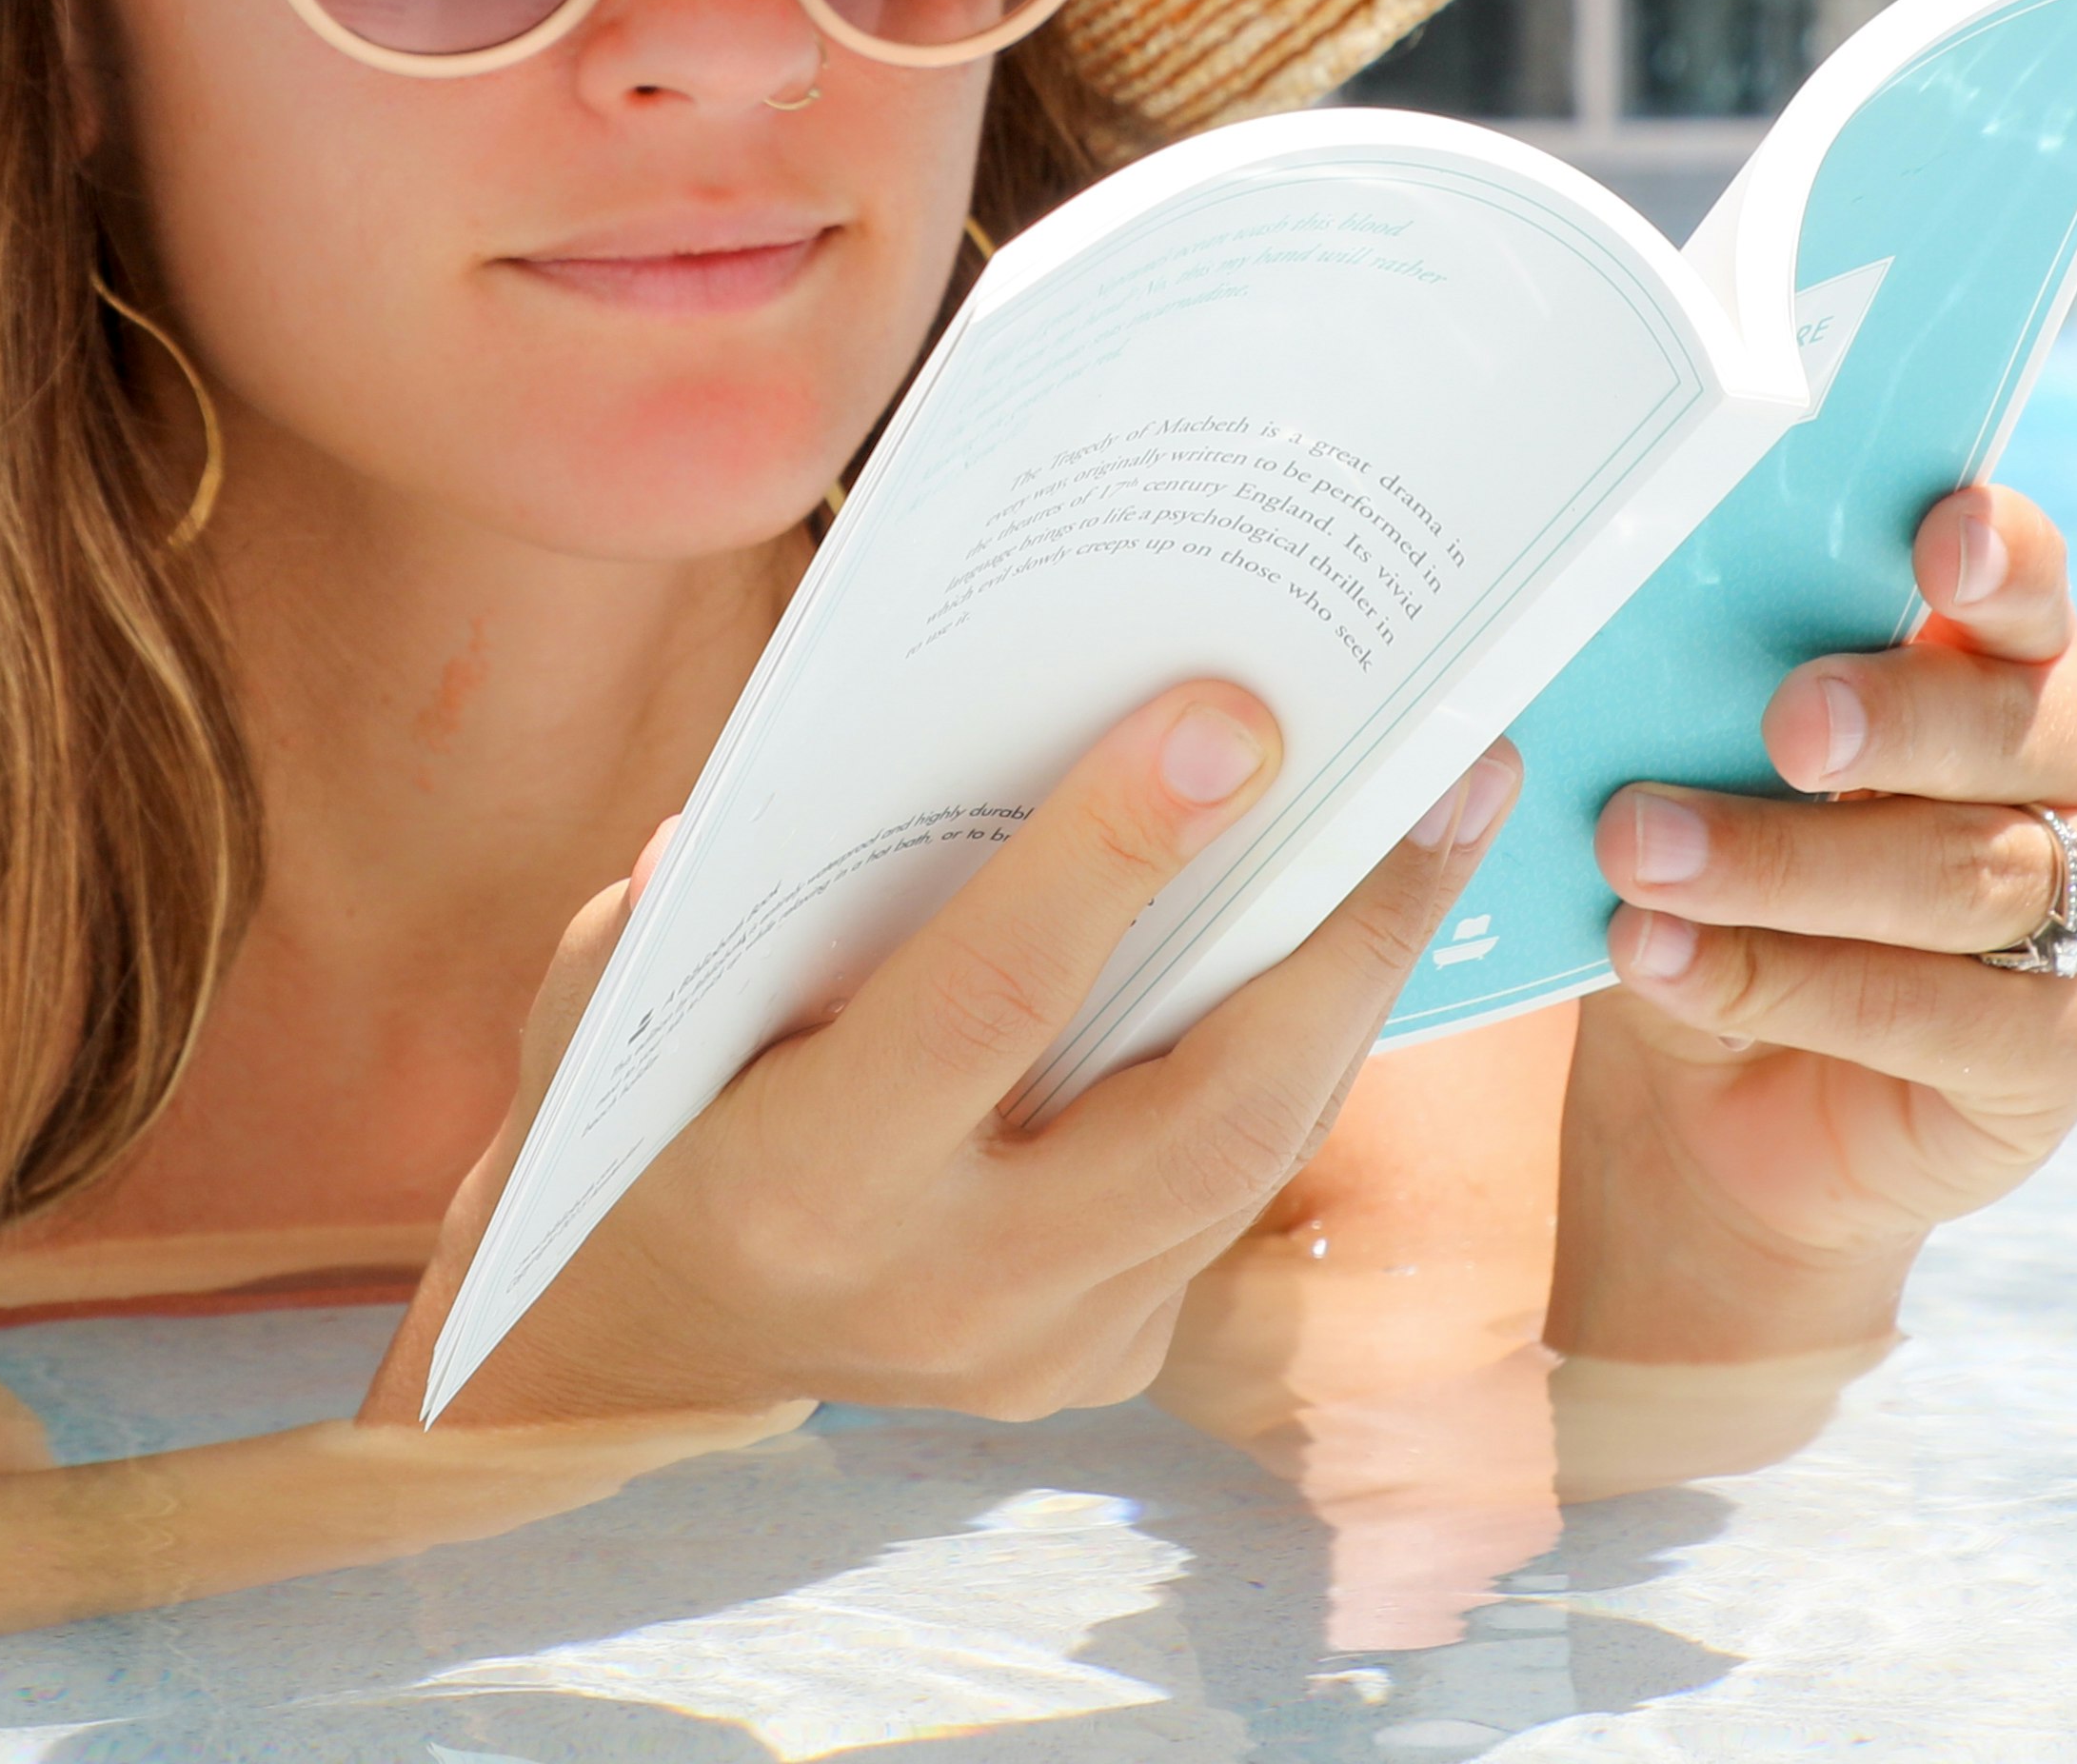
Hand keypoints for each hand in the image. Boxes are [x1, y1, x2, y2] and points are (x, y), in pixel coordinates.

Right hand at [378, 687, 1522, 1431]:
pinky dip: (1293, 1053)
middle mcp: (942, 1292)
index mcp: (797, 1189)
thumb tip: (914, 731)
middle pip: (1199, 1111)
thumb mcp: (622, 987)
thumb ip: (742, 884)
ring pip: (1250, 1157)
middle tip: (1454, 766)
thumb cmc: (627, 1110)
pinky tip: (1350, 929)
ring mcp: (1039, 1349)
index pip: (987, 1003)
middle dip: (1340, 935)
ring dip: (1358, 980)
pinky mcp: (1100, 1359)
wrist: (640, 1345)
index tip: (1228, 718)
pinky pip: (1229, 1192)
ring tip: (1449, 812)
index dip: (1109, 855)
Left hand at [1559, 481, 2076, 1351]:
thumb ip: (1706, 715)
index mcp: (2012, 658)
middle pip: (2004, 724)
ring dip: (1788, 869)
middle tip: (1780, 730)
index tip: (1943, 540)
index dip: (1998, 553)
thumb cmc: (1728, 891)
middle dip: (1883, 723)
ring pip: (1965, 874)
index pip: (2025, 582)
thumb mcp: (1707, 785)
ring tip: (1643, 860)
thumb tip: (1599, 668)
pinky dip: (1790, 984)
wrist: (1727, 1103)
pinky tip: (1672, 961)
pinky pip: (1944, 1012)